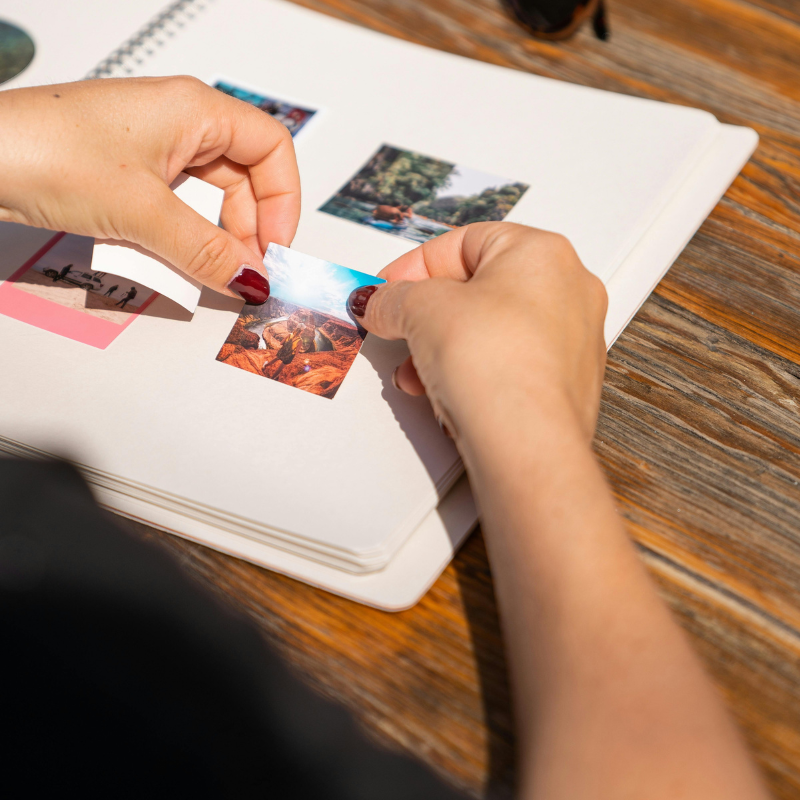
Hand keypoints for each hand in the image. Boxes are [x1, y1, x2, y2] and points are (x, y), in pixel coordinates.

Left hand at [0, 76, 300, 301]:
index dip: (283, 202)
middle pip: (244, 178)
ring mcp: (152, 148)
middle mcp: (180, 123)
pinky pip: (176, 207)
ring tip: (211, 275)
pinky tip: (178, 263)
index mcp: (196, 109)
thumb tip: (253, 282)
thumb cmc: (51, 154)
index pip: (271, 149)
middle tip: (246, 276)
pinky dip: (184, 237)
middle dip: (251, 229)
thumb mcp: (143, 211)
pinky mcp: (127, 173)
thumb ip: (206, 251)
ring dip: (216, 239)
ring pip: (209, 198)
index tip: (275, 250)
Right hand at [351, 222, 607, 448]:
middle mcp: (569, 290)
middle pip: (479, 289)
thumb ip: (393, 298)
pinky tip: (446, 392)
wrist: (526, 441)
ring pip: (493, 331)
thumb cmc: (497, 366)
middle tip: (399, 328)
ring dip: (445, 348)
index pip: (464, 243)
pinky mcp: (566, 384)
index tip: (387, 289)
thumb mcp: (421, 310)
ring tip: (416, 371)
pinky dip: (474, 372)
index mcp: (543, 252)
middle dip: (428, 315)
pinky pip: (509, 364)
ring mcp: (573, 340)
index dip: (415, 266)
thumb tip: (380, 301)